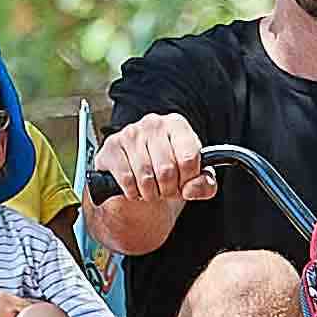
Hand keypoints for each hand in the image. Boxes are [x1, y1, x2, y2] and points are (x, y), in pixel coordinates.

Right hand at [93, 115, 215, 204]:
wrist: (138, 180)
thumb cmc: (170, 175)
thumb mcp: (194, 179)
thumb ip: (205, 184)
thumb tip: (191, 188)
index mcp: (177, 125)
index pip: (190, 158)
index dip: (188, 180)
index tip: (184, 182)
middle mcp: (153, 123)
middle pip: (167, 170)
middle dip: (168, 190)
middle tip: (166, 190)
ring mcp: (130, 133)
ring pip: (145, 177)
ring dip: (150, 193)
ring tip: (151, 189)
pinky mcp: (111, 147)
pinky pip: (126, 179)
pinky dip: (132, 192)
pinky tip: (135, 187)